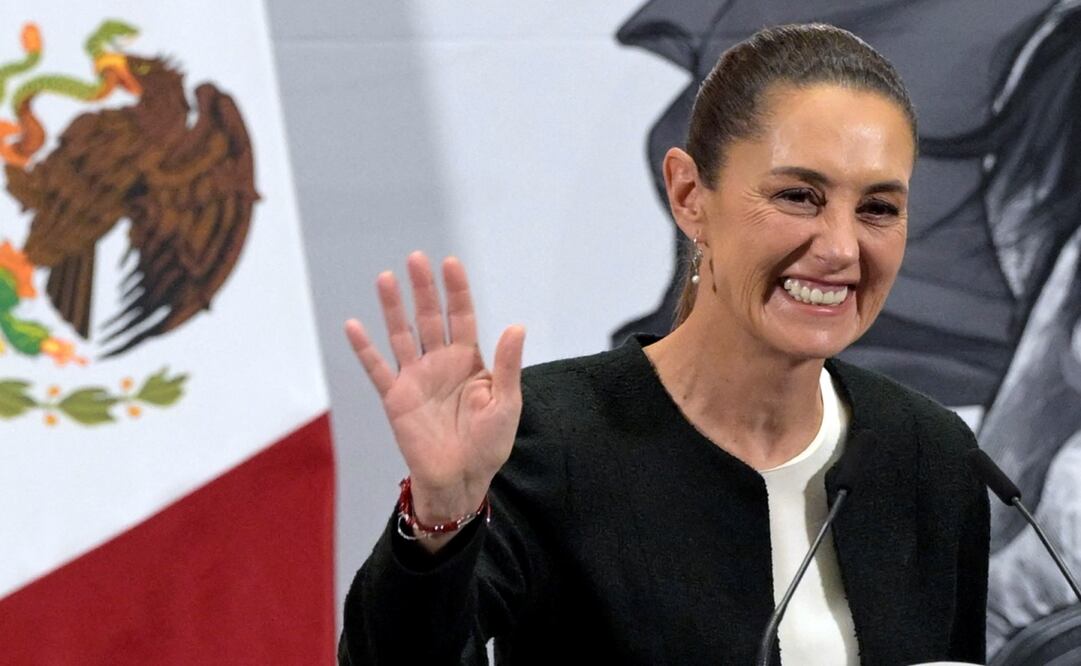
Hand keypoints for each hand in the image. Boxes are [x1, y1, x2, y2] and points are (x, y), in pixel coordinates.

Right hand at [345, 251, 524, 540]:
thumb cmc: (489, 443)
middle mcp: (440, 362)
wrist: (461, 479)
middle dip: (423, 289)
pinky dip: (365, 349)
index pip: (461, 317)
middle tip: (416, 259)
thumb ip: (508, 365)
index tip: (450, 263)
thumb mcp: (507, 403)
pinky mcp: (395, 398)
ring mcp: (415, 378)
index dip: (456, 291)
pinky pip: (377, 369)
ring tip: (385, 279)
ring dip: (393, 308)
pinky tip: (353, 326)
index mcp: (469, 361)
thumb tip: (516, 326)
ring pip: (402, 335)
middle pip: (429, 318)